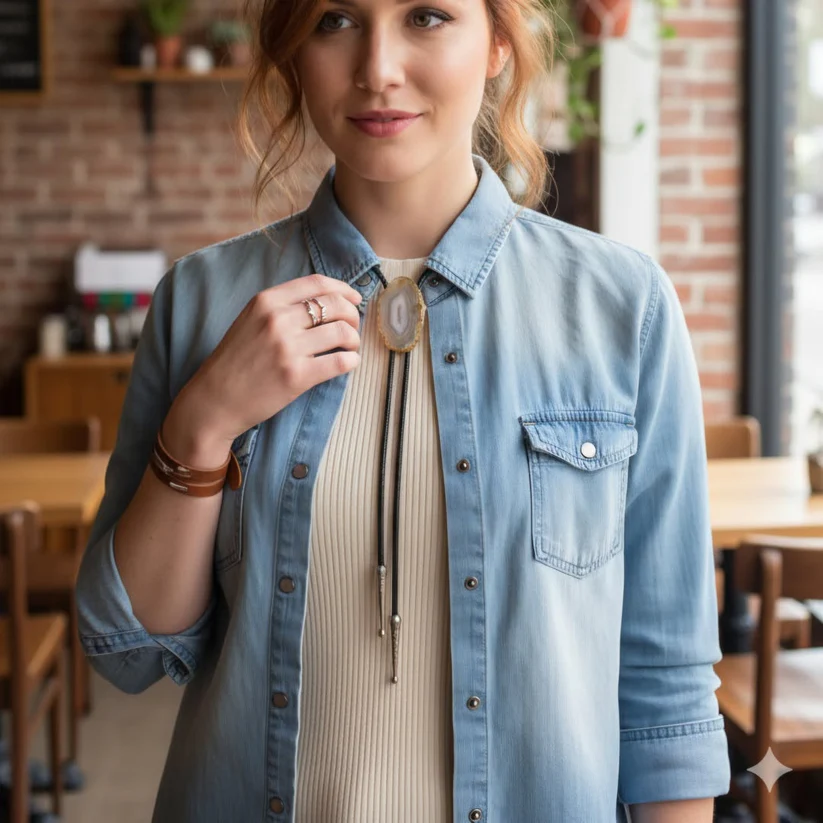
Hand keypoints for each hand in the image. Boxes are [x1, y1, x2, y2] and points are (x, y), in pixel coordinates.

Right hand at [168, 274, 362, 456]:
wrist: (214, 400)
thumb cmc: (234, 362)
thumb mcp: (250, 321)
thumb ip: (281, 308)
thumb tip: (324, 302)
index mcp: (266, 301)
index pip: (316, 283)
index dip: (343, 289)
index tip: (354, 299)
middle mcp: (277, 320)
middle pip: (335, 305)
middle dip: (353, 315)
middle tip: (353, 329)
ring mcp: (287, 348)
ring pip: (342, 332)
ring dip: (354, 340)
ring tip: (350, 348)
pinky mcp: (297, 375)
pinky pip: (340, 361)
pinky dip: (351, 361)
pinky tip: (348, 363)